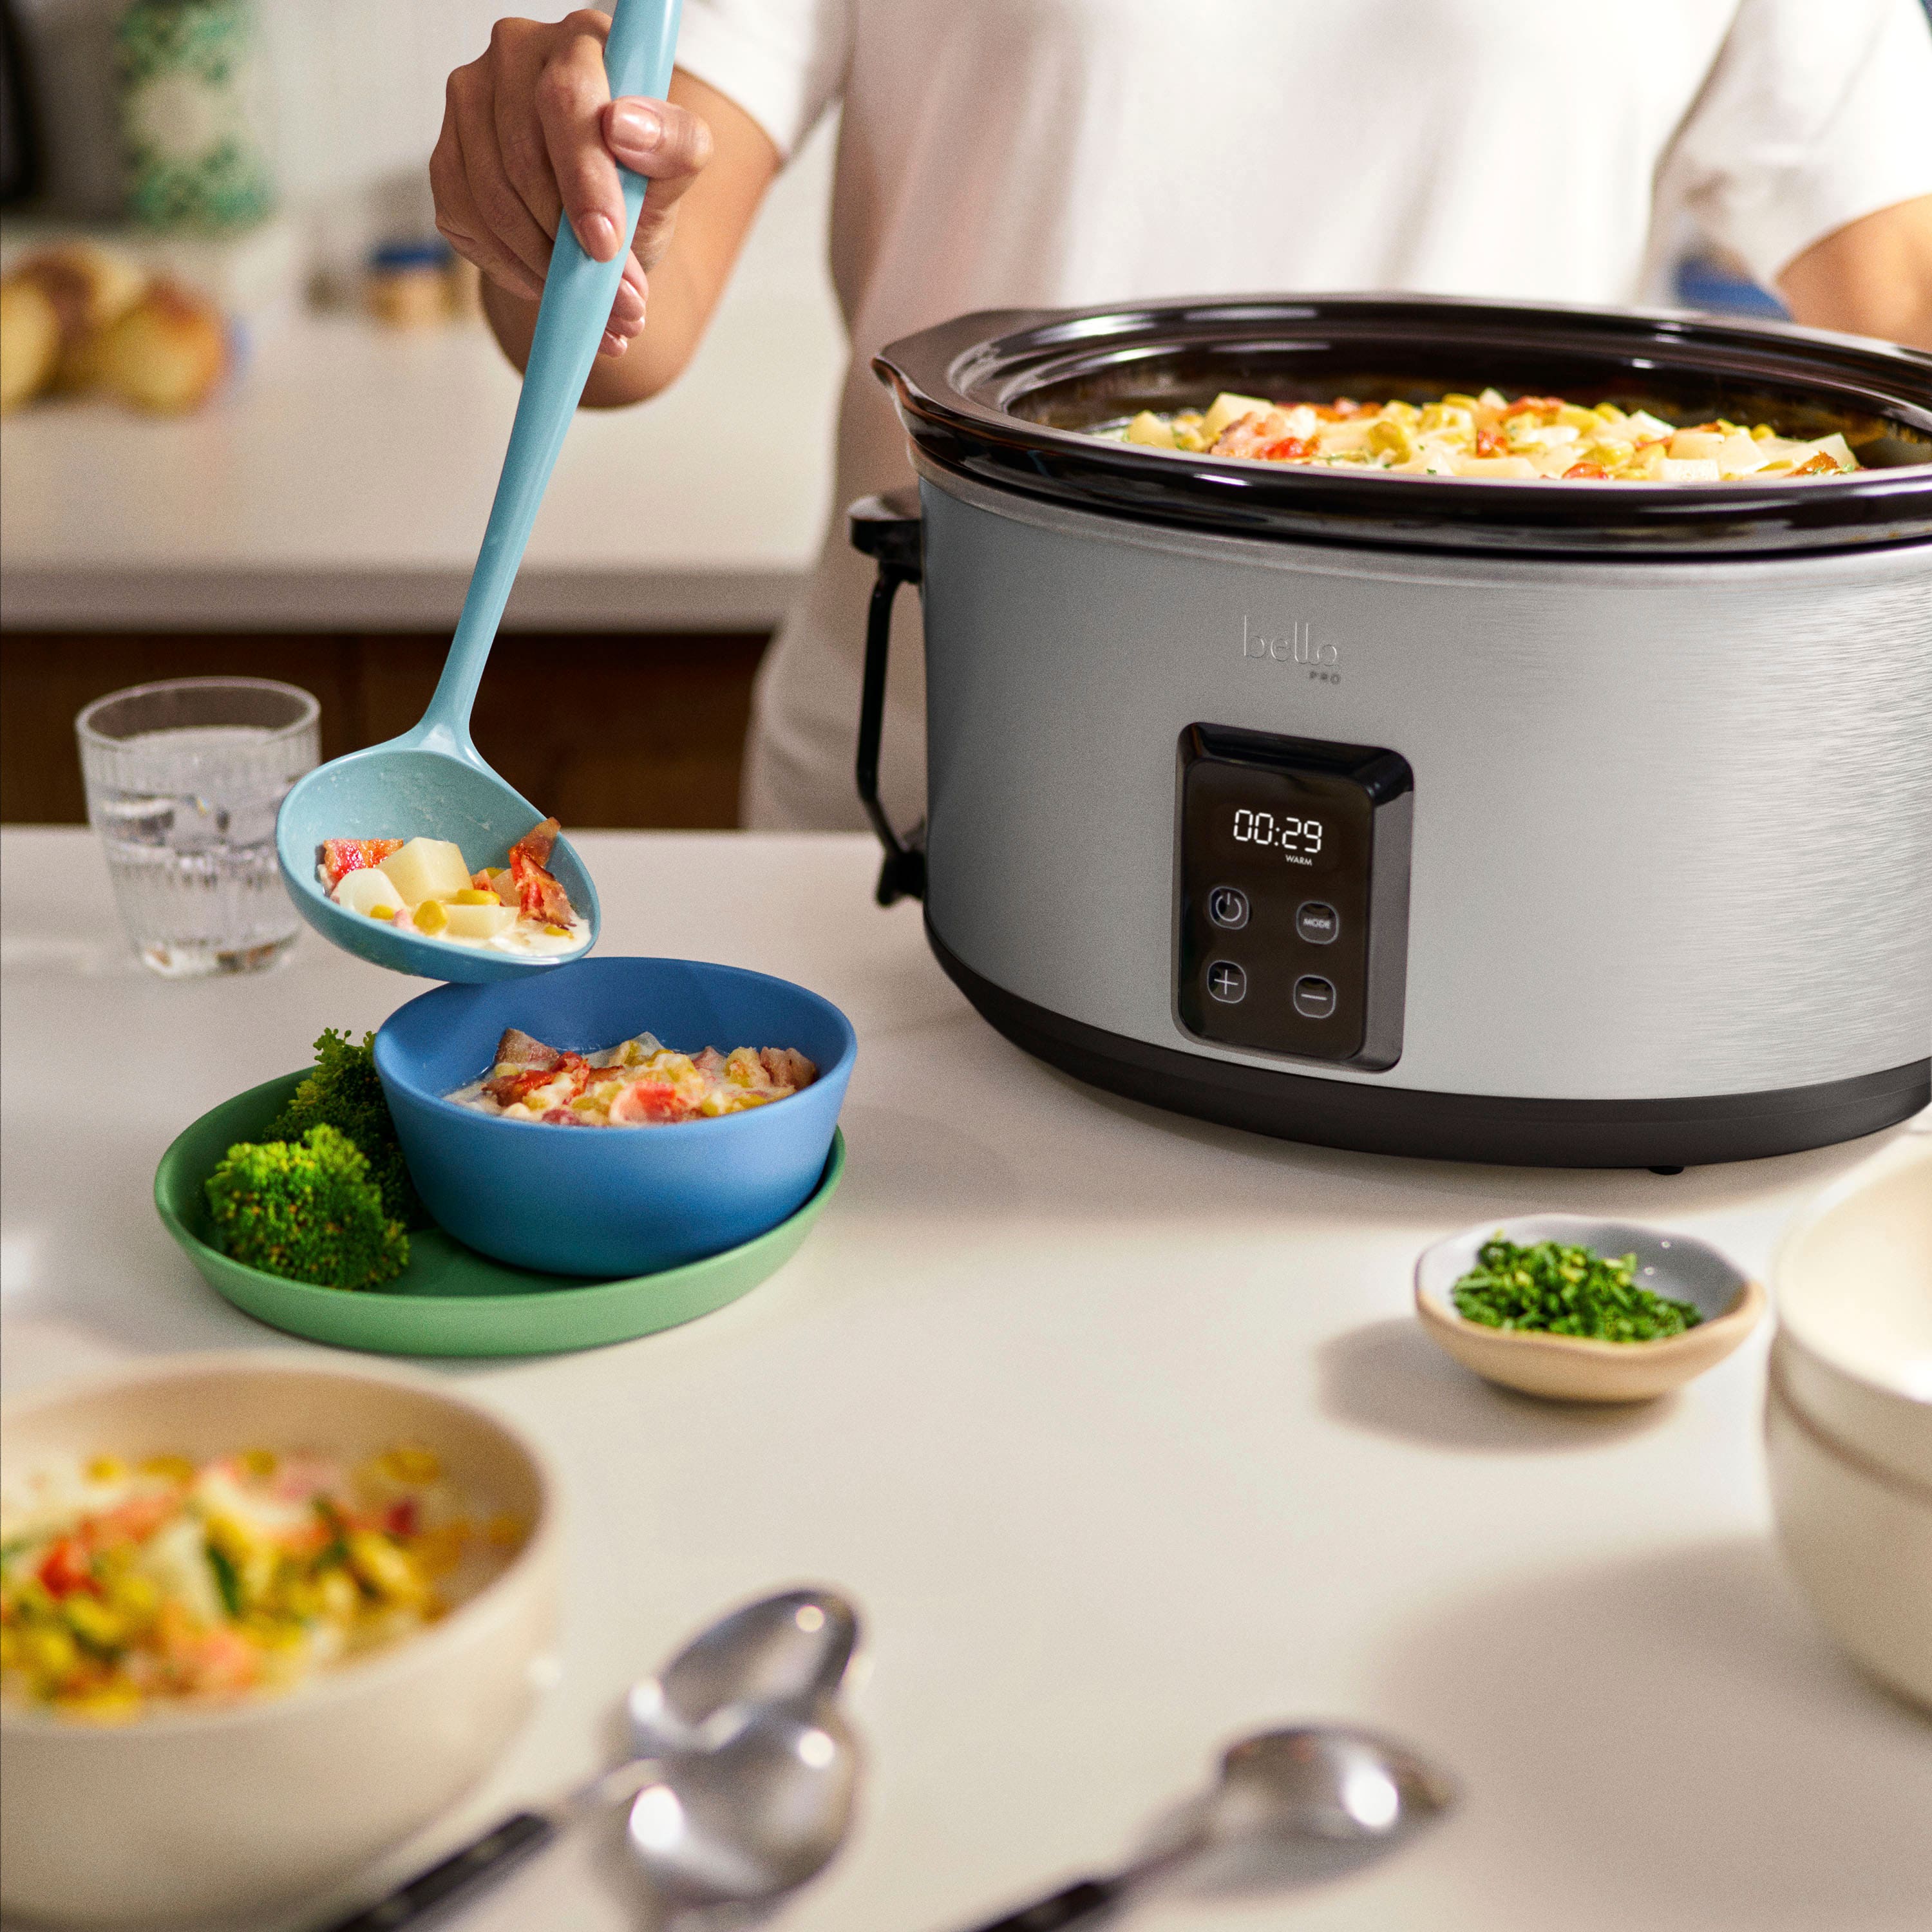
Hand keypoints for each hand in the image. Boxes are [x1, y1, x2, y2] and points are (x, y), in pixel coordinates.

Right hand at [432, 11, 712, 357]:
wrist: (603, 224)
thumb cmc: (641, 186)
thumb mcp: (677, 171)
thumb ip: (674, 145)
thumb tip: (625, 127)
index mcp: (582, 41)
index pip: (566, 99)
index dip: (583, 178)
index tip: (605, 244)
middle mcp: (516, 54)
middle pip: (522, 157)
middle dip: (571, 244)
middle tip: (619, 301)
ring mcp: (470, 101)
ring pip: (491, 198)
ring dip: (546, 267)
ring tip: (597, 305)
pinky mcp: (445, 156)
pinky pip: (466, 221)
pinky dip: (514, 269)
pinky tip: (551, 285)